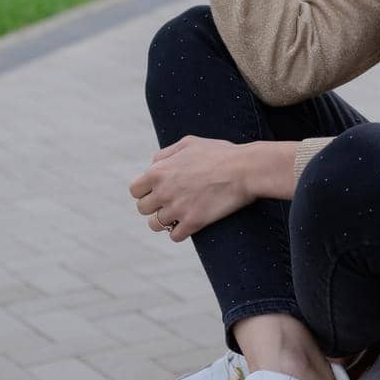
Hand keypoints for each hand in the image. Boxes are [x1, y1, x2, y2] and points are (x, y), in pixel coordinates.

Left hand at [129, 135, 252, 241]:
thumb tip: (154, 164)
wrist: (245, 169)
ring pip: (155, 225)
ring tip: (179, 215)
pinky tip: (189, 224)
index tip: (158, 191)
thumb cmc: (220, 153)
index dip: (145, 191)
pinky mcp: (193, 222)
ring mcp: (177, 208)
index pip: (135, 190)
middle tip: (170, 202)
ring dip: (165, 222)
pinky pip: (174, 236)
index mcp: (159, 171)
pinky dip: (180, 232)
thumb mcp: (189, 143)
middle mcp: (163, 191)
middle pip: (142, 209)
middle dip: (154, 206)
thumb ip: (166, 153)